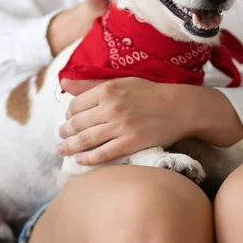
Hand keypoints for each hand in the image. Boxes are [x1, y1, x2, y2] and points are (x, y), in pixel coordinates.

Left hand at [57, 77, 194, 164]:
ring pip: (85, 140)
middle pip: (77, 123)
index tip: (69, 118)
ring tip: (63, 150)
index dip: (69, 113)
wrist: (180, 108)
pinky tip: (80, 161)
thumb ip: (91, 83)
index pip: (75, 105)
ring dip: (70, 147)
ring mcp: (121, 127)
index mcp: (107, 90)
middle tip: (61, 136)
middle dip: (65, 132)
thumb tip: (62, 82)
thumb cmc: (150, 92)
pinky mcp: (131, 143)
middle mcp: (111, 108)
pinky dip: (88, 159)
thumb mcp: (121, 81)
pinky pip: (103, 154)